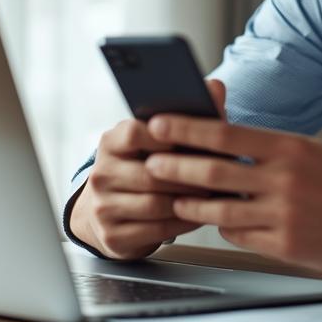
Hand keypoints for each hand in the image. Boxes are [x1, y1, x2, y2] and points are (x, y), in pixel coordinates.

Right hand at [69, 80, 228, 259]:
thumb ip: (187, 116)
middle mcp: (102, 173)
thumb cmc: (142, 168)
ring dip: (190, 201)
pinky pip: (156, 230)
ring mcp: (104, 206)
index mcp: (111, 143)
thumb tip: (216, 86)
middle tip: (220, 174)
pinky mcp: (113, 236)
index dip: (168, 137)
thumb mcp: (156, 141)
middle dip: (190, 175)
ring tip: (214, 195)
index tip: (195, 141)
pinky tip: (199, 214)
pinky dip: (183, 222)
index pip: (135, 133)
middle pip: (151, 173)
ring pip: (156, 204)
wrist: (105, 213)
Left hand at [142, 115, 321, 273]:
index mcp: (289, 147)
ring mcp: (284, 215)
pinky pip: (240, 236)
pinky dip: (226, 228)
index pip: (225, 133)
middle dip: (175, 167)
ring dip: (192, 204)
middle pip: (213, 171)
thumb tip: (220, 144)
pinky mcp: (286, 246)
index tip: (159, 125)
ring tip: (176, 199)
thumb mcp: (310, 152)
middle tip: (152, 164)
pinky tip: (222, 223)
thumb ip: (267, 150)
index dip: (186, 129)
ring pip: (219, 209)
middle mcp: (284, 179)